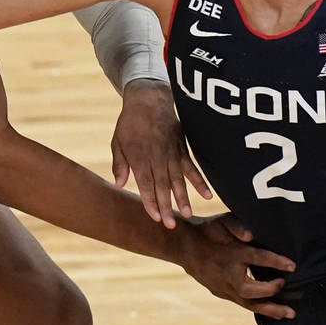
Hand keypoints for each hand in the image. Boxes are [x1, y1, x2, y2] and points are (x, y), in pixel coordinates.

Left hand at [112, 78, 212, 228]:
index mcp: (139, 157)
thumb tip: (119, 185)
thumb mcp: (117, 142)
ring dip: (183, 197)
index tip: (155, 217)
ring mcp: (172, 153)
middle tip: (171, 225)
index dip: (151, 201)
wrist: (149, 98)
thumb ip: (119, 164)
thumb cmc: (130, 122)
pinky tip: (207, 195)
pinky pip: (192, 167)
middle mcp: (157, 157)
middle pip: (163, 185)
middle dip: (166, 206)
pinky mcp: (183, 148)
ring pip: (179, 179)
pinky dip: (200, 181)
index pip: (146, 184)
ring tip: (188, 214)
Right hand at [178, 213, 295, 320]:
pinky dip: (259, 309)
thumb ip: (238, 225)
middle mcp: (228, 273)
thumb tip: (251, 235)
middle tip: (284, 284)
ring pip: (248, 303)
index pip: (257, 259)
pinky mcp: (223, 293)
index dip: (276, 262)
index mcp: (232, 254)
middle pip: (251, 290)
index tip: (293, 265)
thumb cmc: (209, 231)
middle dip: (270, 290)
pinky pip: (243, 304)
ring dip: (271, 310)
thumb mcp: (222, 221)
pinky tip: (274, 313)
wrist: (185, 247)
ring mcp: (224, 287)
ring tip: (290, 313)